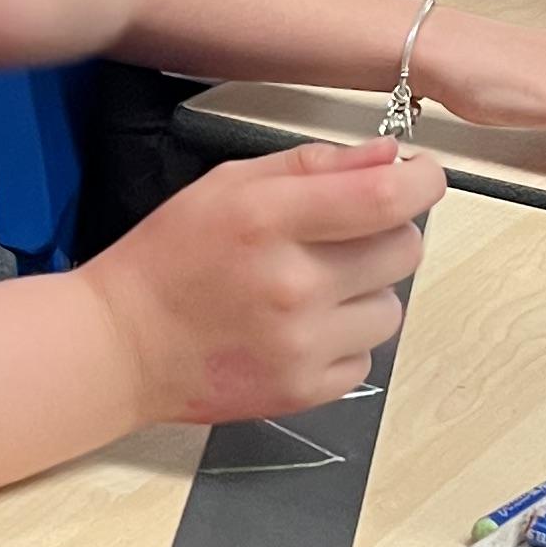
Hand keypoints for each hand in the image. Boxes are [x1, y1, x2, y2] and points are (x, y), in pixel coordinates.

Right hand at [83, 137, 447, 423]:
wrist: (122, 346)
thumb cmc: (168, 260)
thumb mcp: (228, 185)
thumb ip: (311, 166)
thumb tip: (386, 157)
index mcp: (270, 220)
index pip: (386, 197)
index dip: (423, 182)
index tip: (422, 178)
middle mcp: (292, 285)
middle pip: (403, 250)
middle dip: (388, 234)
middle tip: (345, 236)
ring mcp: (301, 344)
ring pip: (390, 308)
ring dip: (364, 293)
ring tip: (310, 290)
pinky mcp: (303, 389)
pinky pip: (365, 356)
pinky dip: (342, 341)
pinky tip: (298, 330)